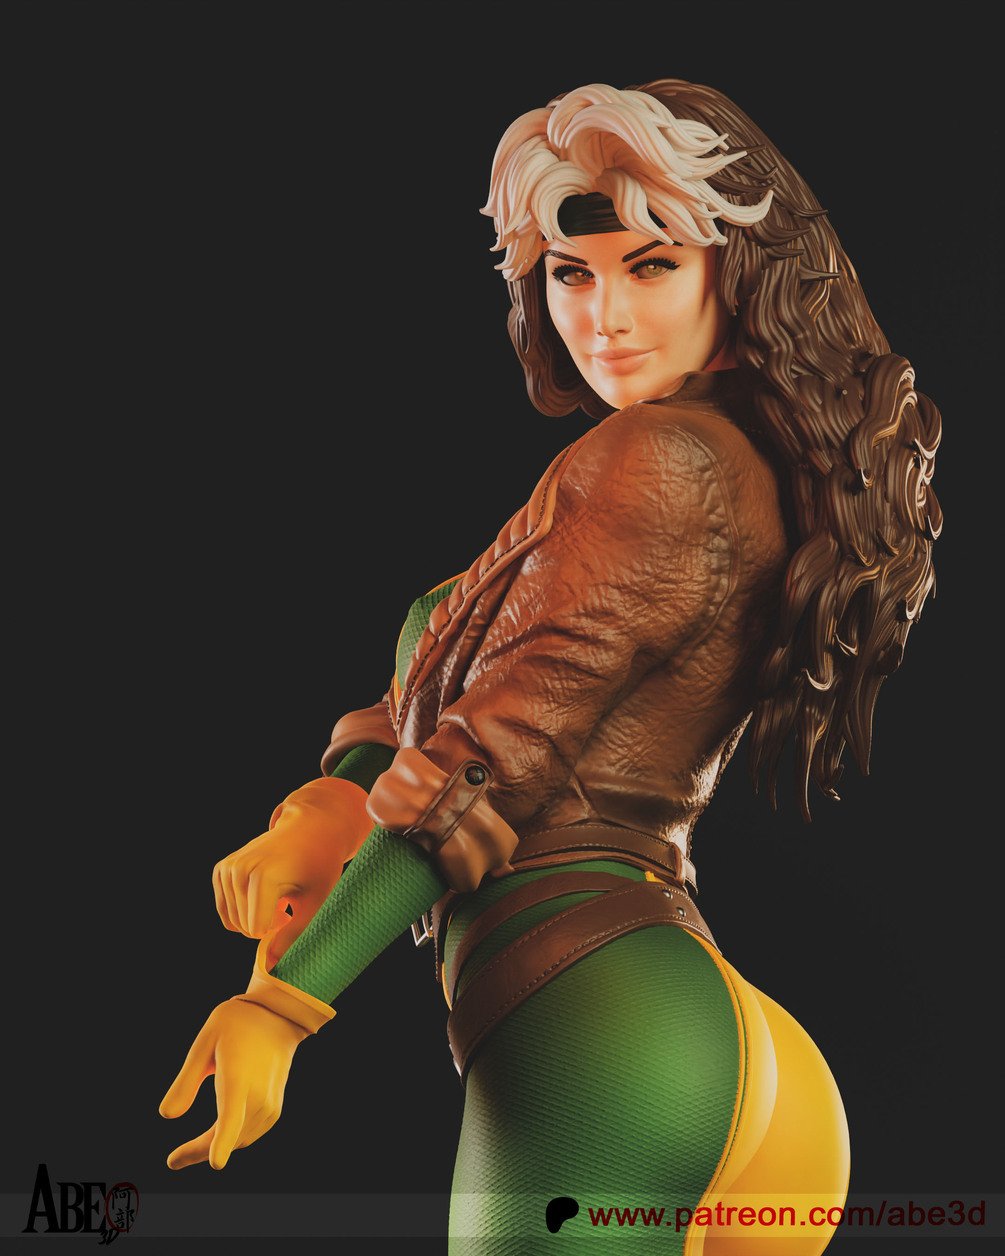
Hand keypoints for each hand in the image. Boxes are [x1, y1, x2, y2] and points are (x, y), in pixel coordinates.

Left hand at [159, 997, 308, 1169]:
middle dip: (199, 1152)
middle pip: (227, 1137)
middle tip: (173, 1160)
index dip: (223, 1142)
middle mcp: (258, 1096)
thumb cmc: (237, 1024)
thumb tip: (167, 1115)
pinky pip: (249, 1134)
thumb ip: (185, 1081)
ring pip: (238, 1140)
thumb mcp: (205, 1042)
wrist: (279, 1015)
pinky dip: (231, 1139)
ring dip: (214, 1146)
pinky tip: (218, 1134)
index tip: (216, 1163)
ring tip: (188, 1150)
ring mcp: (269, 1105)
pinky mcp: (274, 1110)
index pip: (232, 1116)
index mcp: (239, 1079)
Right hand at [212, 777, 370, 963]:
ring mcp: (227, 868)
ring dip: (255, 918)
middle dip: (266, 925)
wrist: (308, 829)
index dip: (277, 929)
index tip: (294, 909)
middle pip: (244, 927)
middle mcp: (239, 869)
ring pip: (233, 922)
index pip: (256, 930)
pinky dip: (243, 911)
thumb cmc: (318, 866)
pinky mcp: (221, 870)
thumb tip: (271, 968)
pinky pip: (226, 910)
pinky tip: (264, 894)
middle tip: (287, 902)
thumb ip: (294, 935)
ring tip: (278, 897)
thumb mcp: (316, 901)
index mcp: (262, 875)